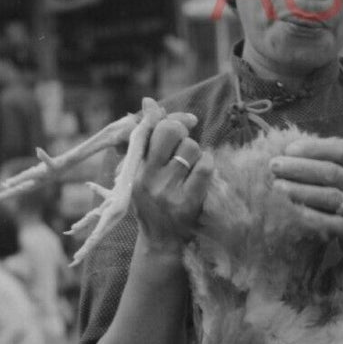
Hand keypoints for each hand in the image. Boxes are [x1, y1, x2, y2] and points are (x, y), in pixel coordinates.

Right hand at [130, 113, 212, 255]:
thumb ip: (146, 138)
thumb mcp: (142, 171)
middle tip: (184, 144)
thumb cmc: (153, 200)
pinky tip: (201, 174)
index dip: (165, 117)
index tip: (181, 121)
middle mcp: (148, 178)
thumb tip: (149, 102)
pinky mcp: (187, 203)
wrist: (162, 241)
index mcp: (135, 168)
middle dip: (182, 131)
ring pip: (191, 148)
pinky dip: (207, 165)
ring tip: (190, 167)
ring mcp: (167, 191)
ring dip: (196, 153)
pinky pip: (205, 167)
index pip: (148, 128)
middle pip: (170, 131)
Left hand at [269, 137, 342, 251]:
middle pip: (332, 172)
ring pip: (330, 196)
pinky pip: (331, 223)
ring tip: (276, 187)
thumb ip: (329, 163)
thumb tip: (288, 150)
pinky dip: (310, 216)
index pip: (342, 150)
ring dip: (300, 190)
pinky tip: (291, 211)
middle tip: (273, 166)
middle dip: (300, 168)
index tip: (288, 149)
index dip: (314, 148)